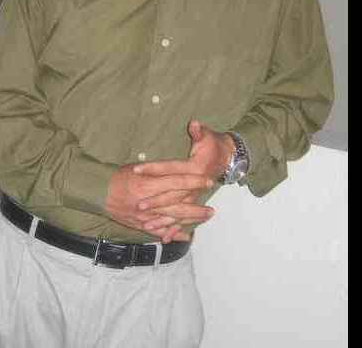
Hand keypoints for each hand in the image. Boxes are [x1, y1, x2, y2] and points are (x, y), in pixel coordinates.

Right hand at [104, 163, 213, 241]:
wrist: (100, 192)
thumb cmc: (119, 177)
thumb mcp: (138, 168)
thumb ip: (158, 170)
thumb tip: (179, 171)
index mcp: (147, 184)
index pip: (175, 182)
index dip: (193, 182)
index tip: (207, 181)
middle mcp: (147, 202)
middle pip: (178, 204)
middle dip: (197, 205)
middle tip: (212, 206)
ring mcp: (145, 217)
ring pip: (172, 219)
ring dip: (191, 218)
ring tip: (205, 217)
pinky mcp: (141, 225)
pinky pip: (161, 231)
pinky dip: (174, 233)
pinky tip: (187, 234)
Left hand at [130, 120, 233, 240]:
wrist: (226, 159)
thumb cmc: (213, 147)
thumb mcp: (207, 137)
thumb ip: (199, 131)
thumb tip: (194, 123)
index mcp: (194, 168)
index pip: (170, 169)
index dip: (152, 169)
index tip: (136, 170)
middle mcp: (194, 185)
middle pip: (172, 195)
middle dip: (155, 202)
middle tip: (138, 206)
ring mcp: (194, 197)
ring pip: (177, 212)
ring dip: (162, 220)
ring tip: (146, 226)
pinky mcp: (194, 203)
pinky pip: (184, 219)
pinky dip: (174, 229)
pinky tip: (163, 238)